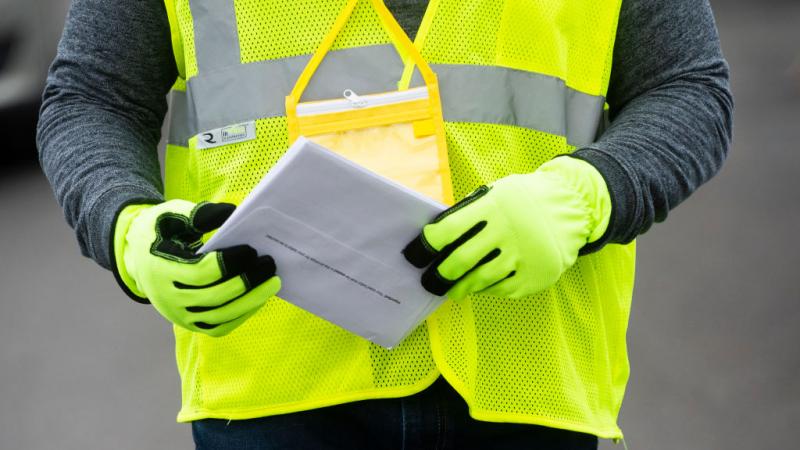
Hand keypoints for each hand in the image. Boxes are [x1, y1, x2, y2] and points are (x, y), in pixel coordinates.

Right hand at [112, 199, 280, 336]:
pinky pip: (220, 326)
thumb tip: (232, 213)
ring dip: (251, 301)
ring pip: (220, 316)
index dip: (229, 263)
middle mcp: (167, 299)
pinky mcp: (190, 324)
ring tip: (273, 283)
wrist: (140, 258)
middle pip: (214, 297)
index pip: (201, 272)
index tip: (252, 250)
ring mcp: (179, 316)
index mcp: (160, 270)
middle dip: (247, 282)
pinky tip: (260, 298)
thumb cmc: (161, 232)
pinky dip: (242, 314)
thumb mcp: (173, 215)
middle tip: (270, 264)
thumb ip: (200, 214)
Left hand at [403, 156, 610, 299]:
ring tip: (451, 289)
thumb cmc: (522, 201)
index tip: (414, 255)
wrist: (570, 209)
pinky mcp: (534, 276)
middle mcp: (507, 231)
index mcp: (493, 207)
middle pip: (460, 260)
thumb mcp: (496, 194)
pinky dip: (486, 289)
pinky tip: (480, 285)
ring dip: (460, 286)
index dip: (426, 246)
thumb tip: (434, 237)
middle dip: (439, 274)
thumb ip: (468, 213)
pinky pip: (501, 288)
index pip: (448, 230)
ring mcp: (522, 256)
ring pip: (479, 280)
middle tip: (428, 280)